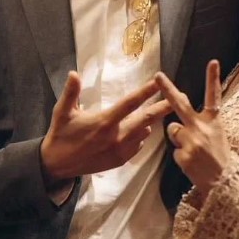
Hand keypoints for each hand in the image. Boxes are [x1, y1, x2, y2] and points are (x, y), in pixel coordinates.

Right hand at [40, 71, 171, 181]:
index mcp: (104, 122)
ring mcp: (120, 151)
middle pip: (146, 119)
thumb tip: (73, 73)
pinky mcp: (120, 161)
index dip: (145, 92)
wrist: (57, 165)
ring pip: (144, 133)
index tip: (158, 82)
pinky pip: (137, 146)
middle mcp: (116, 137)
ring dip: (151, 122)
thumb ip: (71, 93)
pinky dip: (141, 137)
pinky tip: (141, 130)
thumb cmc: (60, 135)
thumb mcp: (62, 112)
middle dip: (163, 108)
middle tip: (181, 97)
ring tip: (161, 110)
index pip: (130, 103)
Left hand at [155, 60, 230, 195]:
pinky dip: (180, 155)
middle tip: (157, 75)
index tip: (213, 61)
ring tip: (193, 150)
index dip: (213, 78)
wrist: (224, 183)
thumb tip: (182, 99)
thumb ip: (201, 118)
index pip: (214, 96)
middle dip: (167, 89)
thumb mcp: (217, 133)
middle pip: (180, 105)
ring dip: (178, 137)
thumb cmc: (219, 156)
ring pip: (172, 130)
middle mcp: (202, 128)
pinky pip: (174, 150)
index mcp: (213, 121)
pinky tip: (191, 162)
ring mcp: (191, 142)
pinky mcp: (183, 156)